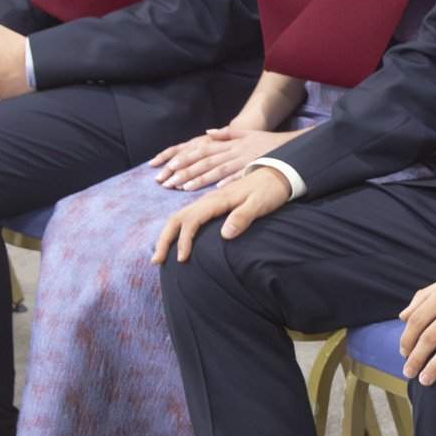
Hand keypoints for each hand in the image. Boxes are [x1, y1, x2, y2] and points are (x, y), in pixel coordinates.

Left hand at [152, 124, 294, 191]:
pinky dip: (228, 181)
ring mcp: (243, 159)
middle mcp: (232, 150)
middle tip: (168, 182)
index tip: (168, 167)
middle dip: (185, 171)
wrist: (292, 144)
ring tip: (183, 188)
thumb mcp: (246, 133)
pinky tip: (216, 189)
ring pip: (217, 169)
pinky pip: (240, 174)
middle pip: (205, 160)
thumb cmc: (267, 142)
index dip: (184, 158)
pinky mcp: (254, 168)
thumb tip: (207, 132)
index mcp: (228, 143)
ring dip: (200, 178)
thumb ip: (226, 133)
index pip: (201, 150)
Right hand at [153, 165, 293, 262]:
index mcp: (216, 200)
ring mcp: (209, 202)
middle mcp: (208, 200)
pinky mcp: (212, 205)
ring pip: (180, 217)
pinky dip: (177, 230)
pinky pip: (188, 217)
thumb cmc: (269, 191)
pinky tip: (175, 242)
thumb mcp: (260, 205)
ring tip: (160, 255)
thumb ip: (243, 218)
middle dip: (164, 239)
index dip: (183, 240)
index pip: (191, 220)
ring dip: (168, 235)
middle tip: (156, 261)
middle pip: (177, 218)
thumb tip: (225, 234)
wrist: (278, 174)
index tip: (182, 259)